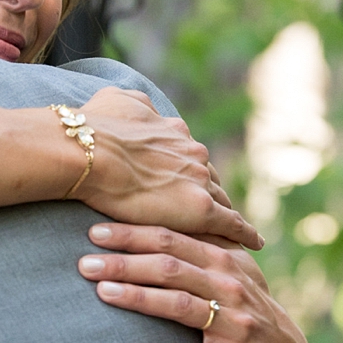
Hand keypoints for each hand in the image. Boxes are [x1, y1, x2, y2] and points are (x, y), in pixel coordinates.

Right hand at [71, 88, 261, 250]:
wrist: (89, 152)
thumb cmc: (95, 127)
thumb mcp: (117, 99)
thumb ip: (135, 103)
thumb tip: (140, 106)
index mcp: (176, 132)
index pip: (190, 156)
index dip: (188, 169)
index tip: (188, 181)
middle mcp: (194, 153)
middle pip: (208, 177)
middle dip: (207, 190)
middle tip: (205, 207)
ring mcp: (200, 181)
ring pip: (221, 200)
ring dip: (223, 212)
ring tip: (230, 231)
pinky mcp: (200, 209)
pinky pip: (232, 224)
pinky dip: (245, 233)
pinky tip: (253, 243)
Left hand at [76, 222, 310, 342]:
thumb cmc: (248, 310)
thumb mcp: (235, 272)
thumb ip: (205, 245)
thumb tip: (165, 210)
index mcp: (225, 262)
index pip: (173, 240)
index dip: (134, 235)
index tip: (95, 231)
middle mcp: (229, 288)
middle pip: (171, 268)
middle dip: (125, 263)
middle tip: (84, 262)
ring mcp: (231, 325)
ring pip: (180, 307)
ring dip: (140, 299)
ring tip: (103, 294)